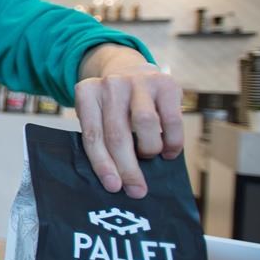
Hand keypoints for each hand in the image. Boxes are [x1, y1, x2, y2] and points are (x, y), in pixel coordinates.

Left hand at [75, 45, 183, 198]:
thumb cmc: (112, 105)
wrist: (130, 69)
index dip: (103, 163)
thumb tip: (117, 181)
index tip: (113, 186)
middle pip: (118, 133)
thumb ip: (102, 139)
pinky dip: (172, 142)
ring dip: (149, 149)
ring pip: (145, 124)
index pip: (93, 135)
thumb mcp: (97, 114)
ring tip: (150, 157)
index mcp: (87, 93)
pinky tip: (168, 151)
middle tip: (136, 190)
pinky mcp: (165, 83)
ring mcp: (138, 81)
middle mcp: (111, 84)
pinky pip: (172, 119)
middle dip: (128, 167)